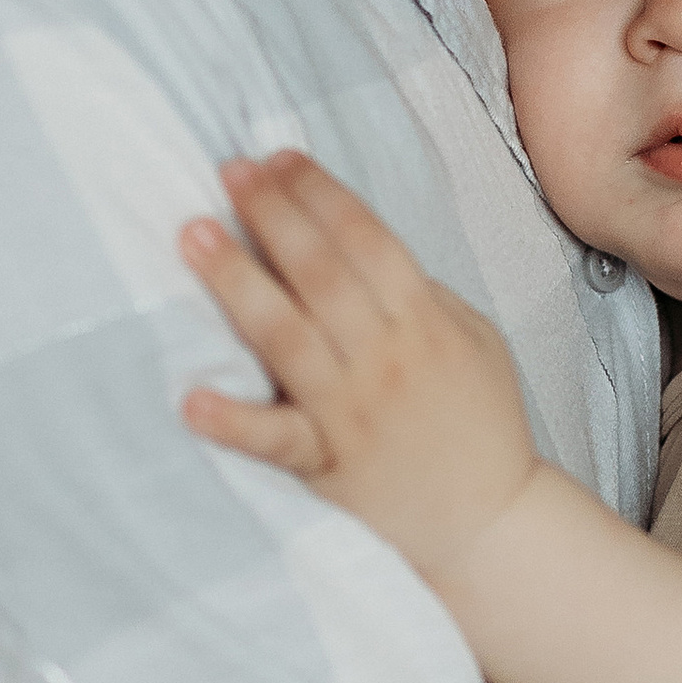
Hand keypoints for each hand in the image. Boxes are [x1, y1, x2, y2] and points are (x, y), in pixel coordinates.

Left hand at [179, 153, 539, 585]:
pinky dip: (235, 421)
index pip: (365, 237)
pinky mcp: (329, 466)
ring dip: (238, 281)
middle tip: (230, 172)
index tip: (276, 158)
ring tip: (195, 235)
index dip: (318, 192)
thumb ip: (424, 293)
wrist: (490, 524)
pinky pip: (277, 440)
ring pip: (288, 334)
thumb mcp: (476, 341)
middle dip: (273, 214)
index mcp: (426, 320)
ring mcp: (355, 412)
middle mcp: (388, 358)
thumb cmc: (481, 426)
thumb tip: (363, 246)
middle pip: (321, 271)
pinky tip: (191, 397)